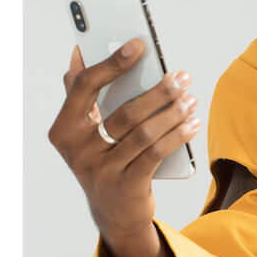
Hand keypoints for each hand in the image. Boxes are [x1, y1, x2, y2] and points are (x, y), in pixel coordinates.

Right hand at [47, 39, 200, 244]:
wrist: (113, 212)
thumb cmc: (102, 158)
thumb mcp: (84, 131)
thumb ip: (79, 94)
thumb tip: (78, 52)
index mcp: (64, 128)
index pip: (86, 86)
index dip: (113, 62)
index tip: (139, 44)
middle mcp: (78, 150)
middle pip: (124, 111)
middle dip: (158, 91)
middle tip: (182, 76)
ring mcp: (101, 171)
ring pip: (144, 133)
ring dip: (173, 113)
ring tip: (190, 99)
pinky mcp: (126, 186)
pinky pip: (156, 154)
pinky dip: (177, 136)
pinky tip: (192, 124)